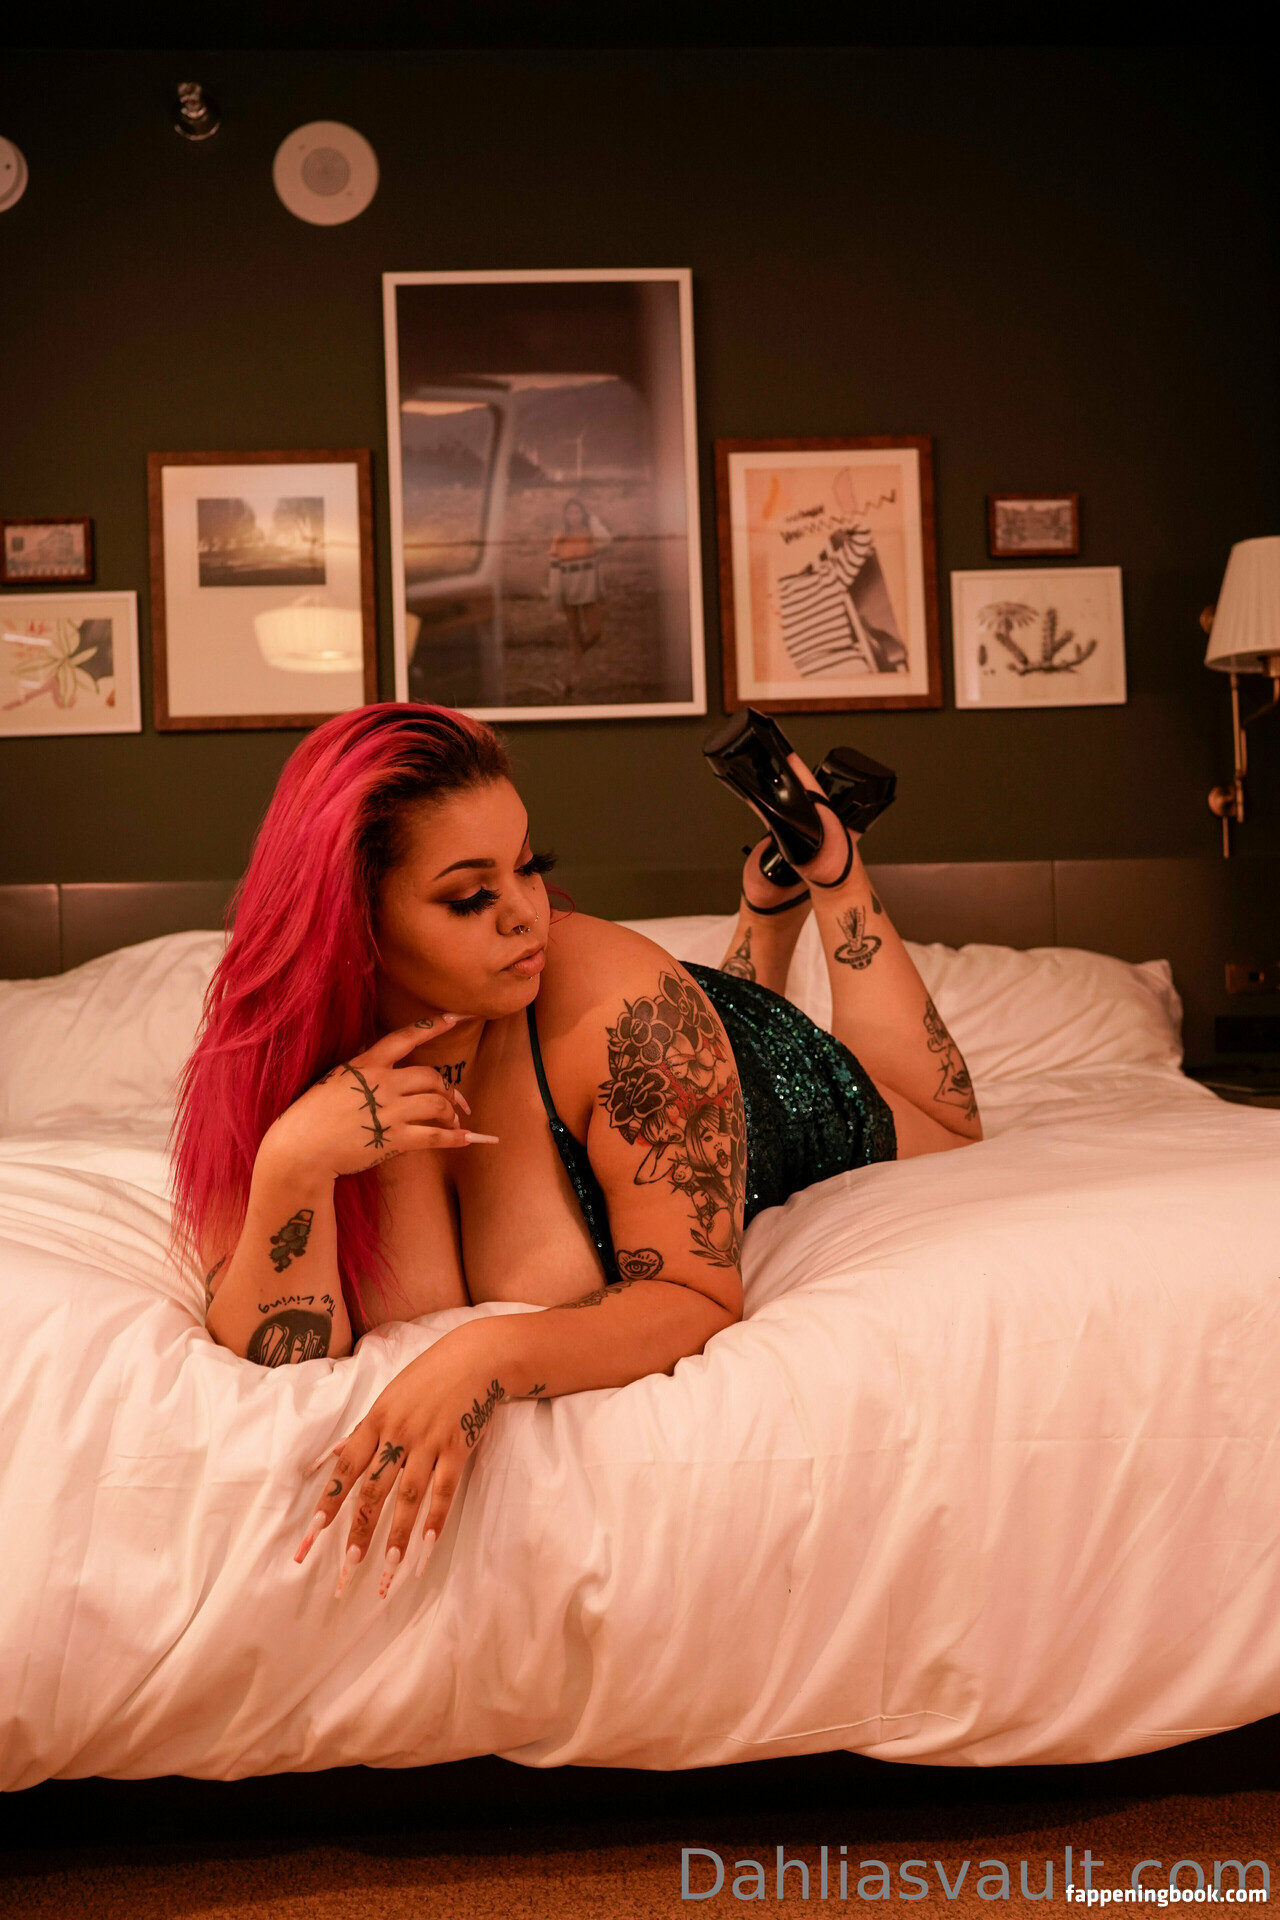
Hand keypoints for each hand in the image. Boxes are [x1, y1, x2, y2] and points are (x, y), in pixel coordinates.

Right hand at [262, 1018, 496, 1181]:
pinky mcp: (395, 1139)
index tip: (457, 1017)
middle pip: (432, 1076)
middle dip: (448, 1090)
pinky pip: (435, 1136)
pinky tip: (467, 1140)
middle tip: (456, 1103)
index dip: (435, 1026)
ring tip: (455, 1122)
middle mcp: (382, 1083)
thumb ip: (360, 1068)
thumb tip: (375, 1056)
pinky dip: (455, 1138)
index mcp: (367, 1064)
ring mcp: (390, 1110)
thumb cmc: (312, 1115)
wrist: (300, 1148)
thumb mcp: (334, 1079)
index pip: (406, 1037)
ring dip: (452, 1113)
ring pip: (437, 1104)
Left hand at [292, 1321, 513, 1597]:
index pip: (346, 1468)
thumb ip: (362, 1430)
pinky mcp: (457, 1447)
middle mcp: (398, 1433)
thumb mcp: (388, 1397)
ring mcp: (429, 1441)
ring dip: (397, 1535)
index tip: (313, 1533)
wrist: (475, 1357)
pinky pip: (444, 1490)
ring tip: (388, 1569)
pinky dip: (435, 1519)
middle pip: (374, 1489)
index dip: (329, 1501)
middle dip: (360, 1529)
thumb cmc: (427, 1377)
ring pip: (408, 1496)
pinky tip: (427, 1546)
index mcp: (376, 1420)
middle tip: (349, 1566)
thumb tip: (331, 1455)